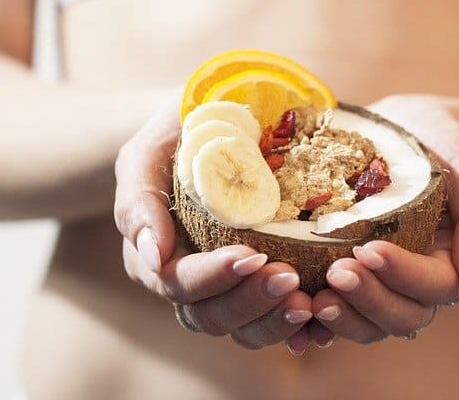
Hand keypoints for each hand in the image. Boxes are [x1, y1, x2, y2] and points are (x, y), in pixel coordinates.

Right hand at [113, 92, 312, 351]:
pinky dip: (294, 327)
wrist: (217, 128)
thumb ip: (139, 199)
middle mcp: (188, 282)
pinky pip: (271, 322)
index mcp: (157, 257)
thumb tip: (153, 256)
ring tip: (308, 302)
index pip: (178, 282)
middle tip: (288, 278)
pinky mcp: (257, 288)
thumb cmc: (178, 138)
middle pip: (211, 315)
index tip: (251, 255)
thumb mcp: (149, 154)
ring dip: (274, 320)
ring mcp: (225, 290)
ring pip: (241, 329)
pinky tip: (319, 319)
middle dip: (250, 301)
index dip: (213, 277)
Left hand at [310, 95, 458, 343]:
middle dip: (369, 299)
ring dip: (342, 317)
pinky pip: (338, 309)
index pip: (436, 285)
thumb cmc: (443, 144)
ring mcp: (382, 283)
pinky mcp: (349, 274)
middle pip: (402, 315)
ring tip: (312, 298)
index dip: (404, 274)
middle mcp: (416, 281)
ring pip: (368, 323)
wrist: (403, 128)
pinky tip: (297, 315)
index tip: (370, 248)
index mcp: (451, 260)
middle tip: (336, 272)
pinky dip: (317, 323)